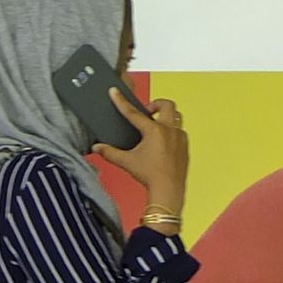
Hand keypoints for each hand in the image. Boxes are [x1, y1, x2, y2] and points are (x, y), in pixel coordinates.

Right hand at [92, 90, 187, 222]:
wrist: (168, 190)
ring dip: (167, 116)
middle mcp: (169, 130)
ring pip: (177, 116)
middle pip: (166, 104)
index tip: (115, 92)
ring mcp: (180, 137)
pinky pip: (180, 131)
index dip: (121, 101)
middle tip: (147, 111)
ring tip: (156, 124)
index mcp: (153, 131)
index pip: (133, 112)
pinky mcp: (185, 146)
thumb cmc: (151, 176)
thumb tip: (97, 148)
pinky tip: (164, 141)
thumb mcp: (126, 162)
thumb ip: (110, 153)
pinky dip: (172, 131)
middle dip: (155, 104)